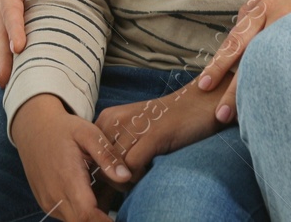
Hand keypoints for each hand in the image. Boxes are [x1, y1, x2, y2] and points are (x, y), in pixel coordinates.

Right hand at [0, 0, 49, 87]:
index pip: (10, 11)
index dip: (15, 29)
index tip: (19, 48)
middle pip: (0, 32)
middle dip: (3, 57)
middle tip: (5, 81)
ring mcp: (1, 9)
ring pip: (1, 37)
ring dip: (4, 59)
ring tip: (6, 84)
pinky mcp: (7, 12)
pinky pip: (7, 33)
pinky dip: (9, 51)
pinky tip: (15, 70)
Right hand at [10, 95, 130, 221]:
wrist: (33, 129)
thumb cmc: (64, 129)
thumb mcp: (88, 133)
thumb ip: (106, 155)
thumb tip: (126, 177)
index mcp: (67, 179)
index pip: (87, 216)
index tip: (123, 216)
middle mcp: (54, 196)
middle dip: (102, 219)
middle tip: (118, 201)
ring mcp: (48, 202)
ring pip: (75, 221)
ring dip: (92, 215)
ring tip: (103, 191)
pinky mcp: (45, 203)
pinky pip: (66, 216)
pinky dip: (81, 211)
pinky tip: (90, 192)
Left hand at [93, 70, 234, 182]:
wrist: (202, 102)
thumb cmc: (169, 123)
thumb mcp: (136, 134)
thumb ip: (117, 152)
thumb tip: (102, 182)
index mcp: (109, 118)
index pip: (89, 155)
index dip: (98, 174)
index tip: (109, 185)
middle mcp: (116, 119)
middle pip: (98, 164)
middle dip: (108, 181)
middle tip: (124, 188)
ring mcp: (134, 126)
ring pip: (112, 167)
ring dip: (123, 182)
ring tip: (138, 179)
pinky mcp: (153, 135)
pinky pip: (132, 167)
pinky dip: (137, 177)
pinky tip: (148, 173)